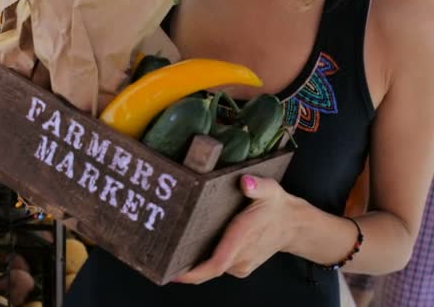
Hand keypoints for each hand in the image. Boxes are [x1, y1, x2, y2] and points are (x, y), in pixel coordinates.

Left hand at [174, 175, 300, 283]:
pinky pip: (218, 266)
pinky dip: (206, 260)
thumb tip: (246, 183)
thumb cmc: (277, 206)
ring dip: (195, 261)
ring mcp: (240, 265)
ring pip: (212, 267)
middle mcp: (240, 256)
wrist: (294, 225)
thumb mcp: (270, 189)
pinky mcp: (239, 267)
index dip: (194, 272)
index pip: (216, 263)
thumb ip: (257, 186)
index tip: (174, 273)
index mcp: (242, 238)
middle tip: (161, 257)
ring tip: (175, 248)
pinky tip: (194, 248)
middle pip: (208, 269)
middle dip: (185, 267)